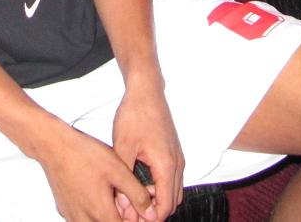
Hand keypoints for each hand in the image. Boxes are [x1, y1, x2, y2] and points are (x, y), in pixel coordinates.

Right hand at [37, 124, 153, 221]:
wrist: (53, 145)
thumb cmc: (83, 154)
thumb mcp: (118, 170)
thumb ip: (137, 194)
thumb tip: (150, 212)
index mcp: (101, 212)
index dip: (135, 221)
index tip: (139, 212)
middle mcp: (84, 219)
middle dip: (120, 219)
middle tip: (125, 204)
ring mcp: (72, 216)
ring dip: (105, 217)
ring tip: (111, 199)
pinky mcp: (64, 209)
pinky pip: (82, 219)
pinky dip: (92, 214)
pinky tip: (95, 196)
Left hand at [111, 83, 184, 221]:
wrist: (146, 91)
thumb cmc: (134, 115)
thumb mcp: (123, 147)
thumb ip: (124, 178)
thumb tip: (123, 204)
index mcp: (166, 165)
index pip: (165, 206)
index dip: (150, 218)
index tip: (131, 218)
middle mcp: (177, 164)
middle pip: (172, 202)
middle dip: (153, 211)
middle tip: (130, 211)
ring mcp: (177, 158)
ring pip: (173, 192)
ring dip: (157, 200)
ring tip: (133, 199)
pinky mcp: (173, 153)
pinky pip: (172, 180)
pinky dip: (160, 188)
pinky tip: (140, 184)